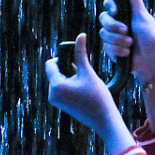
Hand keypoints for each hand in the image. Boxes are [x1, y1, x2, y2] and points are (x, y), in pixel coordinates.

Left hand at [45, 34, 132, 154]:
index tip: (75, 59)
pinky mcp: (61, 104)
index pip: (51, 64)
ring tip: (85, 83)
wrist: (104, 119)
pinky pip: (62, 87)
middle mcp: (52, 94)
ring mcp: (55, 100)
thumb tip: (80, 35)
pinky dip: (71, 83)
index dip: (62, 57)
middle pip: (55, 71)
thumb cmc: (97, 96)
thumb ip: (80, 53)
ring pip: (59, 78)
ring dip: (70, 75)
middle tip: (83, 73)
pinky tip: (84, 89)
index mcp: (56, 86)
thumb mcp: (88, 72)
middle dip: (68, 68)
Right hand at [99, 0, 154, 83]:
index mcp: (127, 13)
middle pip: (103, 18)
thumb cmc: (151, 39)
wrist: (152, 64)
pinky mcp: (113, 49)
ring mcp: (115, 37)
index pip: (110, 2)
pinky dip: (117, 51)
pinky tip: (127, 54)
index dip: (109, 5)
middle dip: (113, 26)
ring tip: (130, 45)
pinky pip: (106, 47)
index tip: (116, 11)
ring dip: (117, 40)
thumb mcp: (143, 17)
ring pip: (103, 34)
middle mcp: (120, 23)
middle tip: (126, 31)